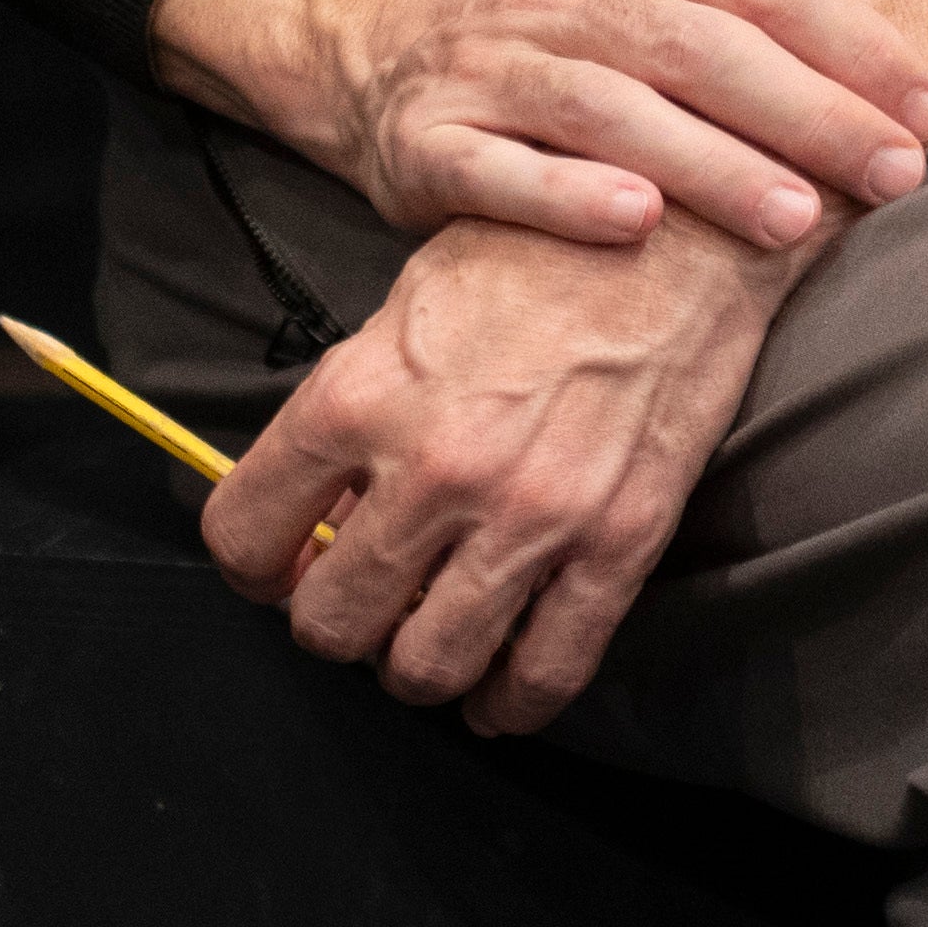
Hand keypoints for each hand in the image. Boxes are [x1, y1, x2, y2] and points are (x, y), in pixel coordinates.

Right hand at [150, 0, 927, 253]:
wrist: (382, 40)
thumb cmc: (576, 4)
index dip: (853, 41)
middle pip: (699, 48)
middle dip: (806, 113)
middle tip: (892, 175)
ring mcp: (492, 66)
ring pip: (610, 111)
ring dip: (707, 164)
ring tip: (793, 219)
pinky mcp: (430, 142)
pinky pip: (499, 170)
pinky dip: (566, 195)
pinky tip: (635, 226)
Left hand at [206, 204, 784, 730]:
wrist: (682, 223)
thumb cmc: (543, 247)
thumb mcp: (407, 303)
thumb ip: (354, 405)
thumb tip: (322, 499)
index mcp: (361, 396)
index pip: (245, 533)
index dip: (251, 569)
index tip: (277, 569)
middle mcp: (435, 467)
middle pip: (330, 621)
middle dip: (333, 624)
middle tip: (361, 603)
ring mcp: (530, 512)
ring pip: (425, 666)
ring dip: (412, 670)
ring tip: (426, 643)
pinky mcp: (617, 540)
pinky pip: (546, 670)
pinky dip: (510, 704)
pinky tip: (499, 694)